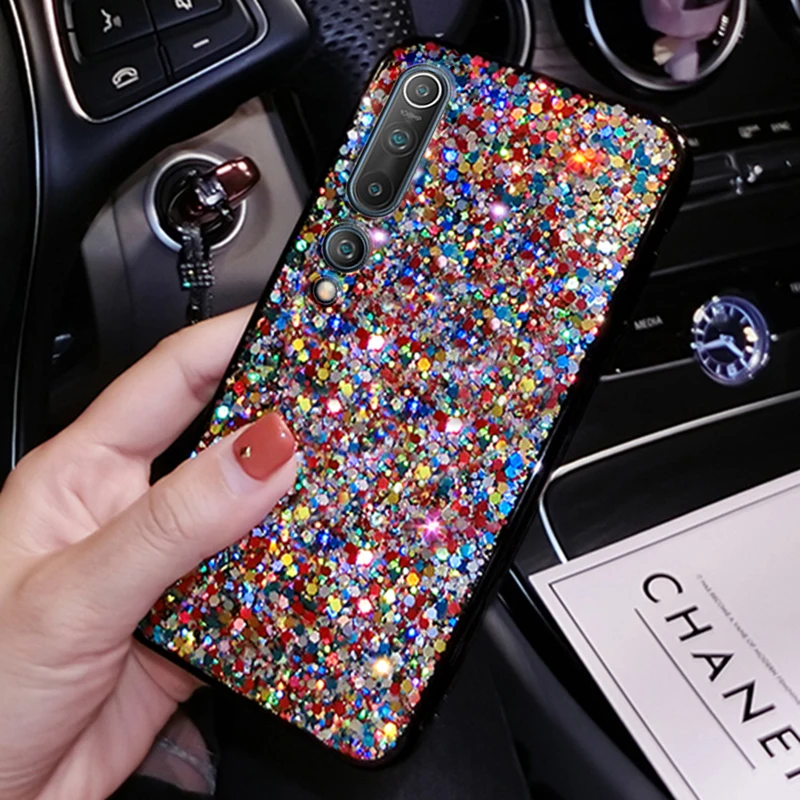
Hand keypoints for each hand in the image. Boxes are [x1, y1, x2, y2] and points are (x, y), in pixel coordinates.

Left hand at [0, 308, 296, 799]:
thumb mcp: (77, 592)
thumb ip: (175, 521)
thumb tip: (263, 453)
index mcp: (82, 475)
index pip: (167, 381)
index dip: (227, 342)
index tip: (289, 324)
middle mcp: (131, 512)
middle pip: (219, 440)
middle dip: (276, 416)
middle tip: (335, 399)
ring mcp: (167, 566)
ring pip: (248, 512)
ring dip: (292, 500)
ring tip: (344, 475)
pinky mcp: (196, 621)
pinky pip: (259, 580)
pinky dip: (294, 572)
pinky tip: (321, 561)